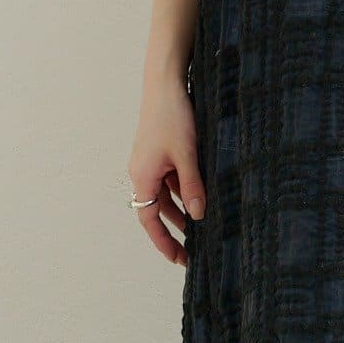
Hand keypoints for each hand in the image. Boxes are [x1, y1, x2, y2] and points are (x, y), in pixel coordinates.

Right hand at [128, 83, 204, 265]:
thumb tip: (198, 215)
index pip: (149, 220)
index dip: (163, 241)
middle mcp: (143, 172)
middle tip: (192, 251)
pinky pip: (171, 180)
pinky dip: (184, 191)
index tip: (178, 259)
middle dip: (174, 231)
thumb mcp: (187, 155)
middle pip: (156, 211)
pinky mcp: (161, 152)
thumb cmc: (173, 116)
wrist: (166, 83)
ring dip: (181, 211)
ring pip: (166, 195)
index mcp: (143, 176)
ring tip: (201, 229)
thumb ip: (193, 186)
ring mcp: (151, 162)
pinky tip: (201, 197)